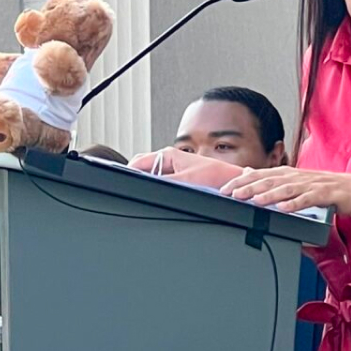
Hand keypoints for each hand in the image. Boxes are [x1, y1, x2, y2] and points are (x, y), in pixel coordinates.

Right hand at [126, 148, 247, 189]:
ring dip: (146, 183)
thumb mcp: (185, 181)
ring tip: (142, 193)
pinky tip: (155, 195)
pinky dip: (155, 187)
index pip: (138, 162)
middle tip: (130, 190)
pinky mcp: (177, 177)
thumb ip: (164, 182)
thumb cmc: (213, 175)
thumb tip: (148, 185)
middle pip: (142, 168)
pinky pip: (159, 181)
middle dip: (135, 177)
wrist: (228, 180)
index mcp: (167, 155)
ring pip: (150, 176)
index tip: (123, 181)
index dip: (128, 172)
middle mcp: (168, 160)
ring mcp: (172, 168)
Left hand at [221, 167, 350, 215]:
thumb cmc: (325, 188)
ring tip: (254, 200)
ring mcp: (312, 184)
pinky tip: (283, 208)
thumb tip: (249, 173)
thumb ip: (272, 179)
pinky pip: (308, 199)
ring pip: (287, 188)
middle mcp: (298, 176)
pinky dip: (295, 203)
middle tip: (232, 194)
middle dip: (250, 187)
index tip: (224, 189)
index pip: (261, 175)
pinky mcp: (326, 194)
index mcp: (289, 173)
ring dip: (269, 195)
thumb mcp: (296, 182)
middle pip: (270, 180)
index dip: (242, 181)